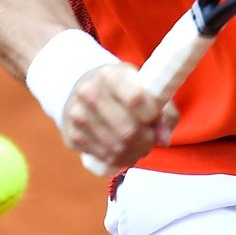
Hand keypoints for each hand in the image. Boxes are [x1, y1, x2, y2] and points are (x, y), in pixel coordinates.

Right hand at [59, 63, 178, 171]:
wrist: (84, 89)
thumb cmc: (122, 89)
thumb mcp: (144, 87)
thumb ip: (163, 110)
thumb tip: (163, 139)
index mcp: (109, 75)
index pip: (136, 98)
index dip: (151, 114)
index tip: (154, 118)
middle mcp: (89, 92)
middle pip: (128, 130)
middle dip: (146, 140)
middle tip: (151, 139)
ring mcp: (77, 115)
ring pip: (117, 148)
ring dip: (135, 153)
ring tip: (139, 146)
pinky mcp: (72, 135)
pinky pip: (105, 157)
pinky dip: (120, 159)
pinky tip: (124, 151)